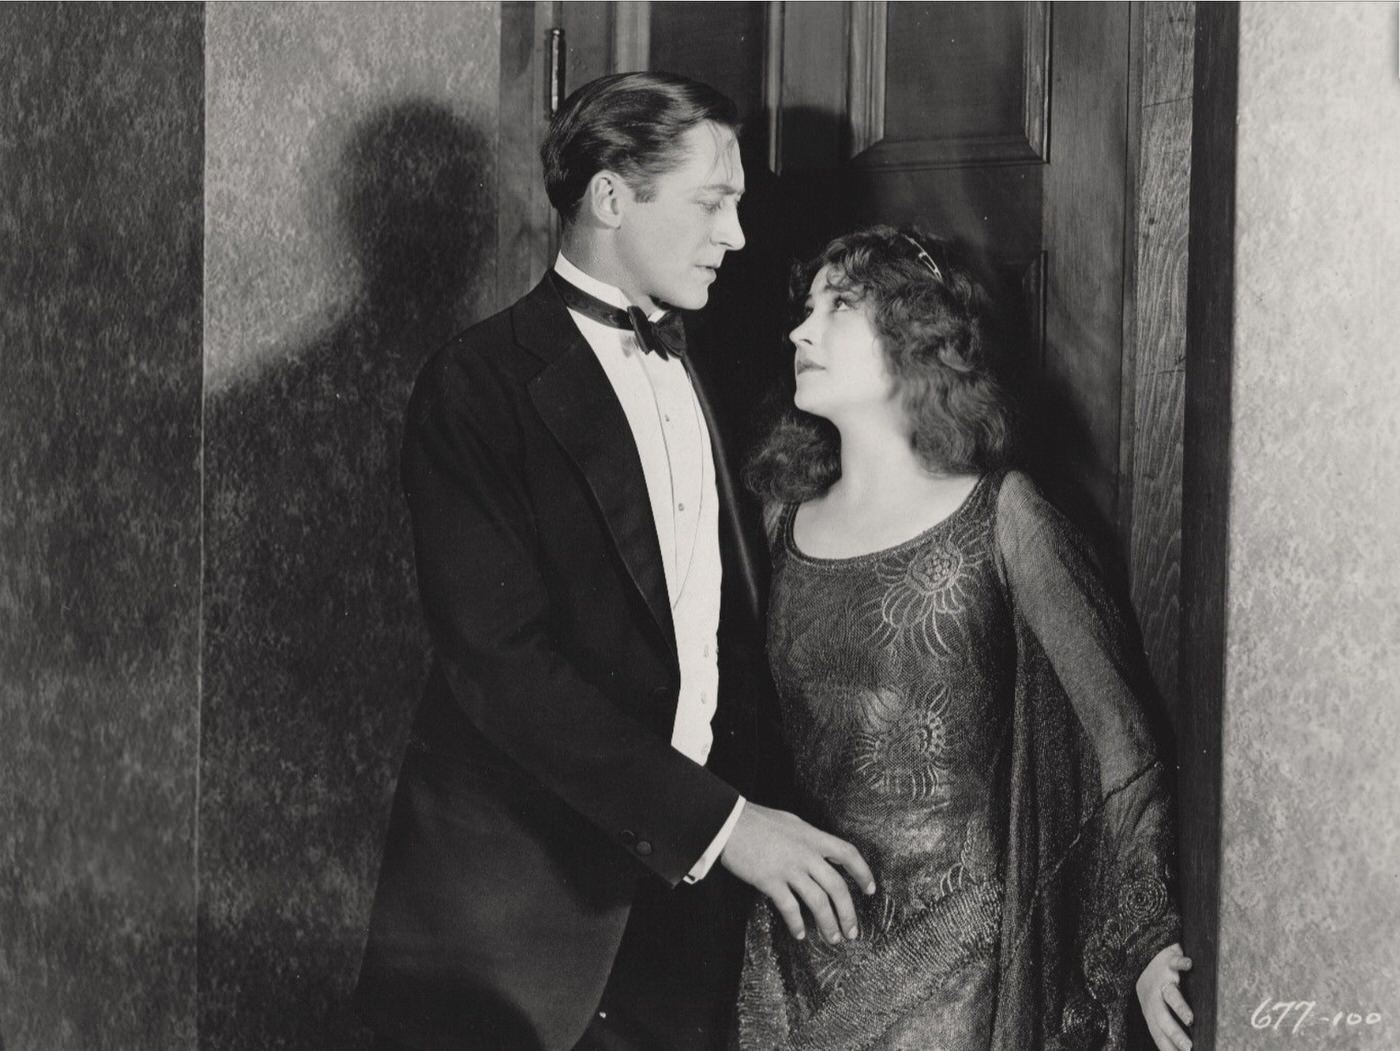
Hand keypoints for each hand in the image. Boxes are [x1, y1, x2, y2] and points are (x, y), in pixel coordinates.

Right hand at [719, 802, 874, 944]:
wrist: (728, 822)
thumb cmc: (756, 820)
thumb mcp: (791, 823)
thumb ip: (808, 839)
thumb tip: (818, 851)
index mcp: (813, 837)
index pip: (848, 854)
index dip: (863, 872)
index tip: (870, 890)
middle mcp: (806, 854)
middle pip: (837, 887)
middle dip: (848, 912)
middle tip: (852, 931)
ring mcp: (789, 868)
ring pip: (818, 901)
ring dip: (828, 923)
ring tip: (832, 938)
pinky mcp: (770, 881)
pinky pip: (790, 908)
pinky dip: (797, 924)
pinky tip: (800, 933)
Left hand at [1136, 942, 1192, 1050]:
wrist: (1144, 955)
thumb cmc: (1156, 989)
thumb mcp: (1157, 1009)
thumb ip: (1169, 1027)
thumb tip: (1184, 1049)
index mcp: (1152, 1011)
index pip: (1158, 1033)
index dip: (1167, 1046)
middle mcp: (1155, 997)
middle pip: (1163, 1017)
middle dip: (1175, 1033)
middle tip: (1188, 1047)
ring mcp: (1162, 979)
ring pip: (1170, 993)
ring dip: (1179, 1006)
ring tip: (1189, 1019)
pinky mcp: (1169, 962)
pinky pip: (1175, 962)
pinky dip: (1181, 962)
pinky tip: (1189, 965)